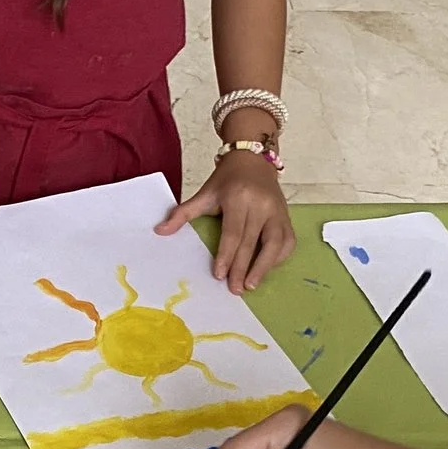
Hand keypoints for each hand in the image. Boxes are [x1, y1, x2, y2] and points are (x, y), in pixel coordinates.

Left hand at [157, 150, 293, 292]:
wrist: (252, 160)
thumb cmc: (227, 180)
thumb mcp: (204, 193)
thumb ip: (183, 213)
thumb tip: (160, 231)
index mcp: (239, 198)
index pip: (233, 232)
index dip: (226, 255)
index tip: (219, 275)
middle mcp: (261, 205)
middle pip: (253, 241)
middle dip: (243, 268)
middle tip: (234, 289)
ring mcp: (278, 211)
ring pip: (276, 243)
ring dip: (264, 267)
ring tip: (251, 285)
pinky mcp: (286, 216)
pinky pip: (287, 241)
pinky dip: (279, 258)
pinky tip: (266, 269)